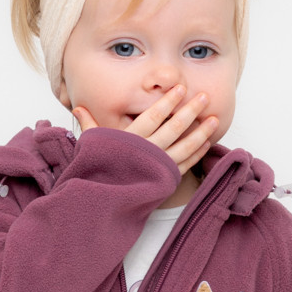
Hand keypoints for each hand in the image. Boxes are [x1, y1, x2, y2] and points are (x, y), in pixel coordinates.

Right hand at [72, 85, 218, 177]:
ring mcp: (159, 167)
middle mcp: (148, 152)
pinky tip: (206, 142)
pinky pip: (185, 164)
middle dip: (190, 111)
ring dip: (201, 132)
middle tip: (204, 96)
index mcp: (130, 140)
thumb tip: (77, 108)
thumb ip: (90, 125)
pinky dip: (197, 153)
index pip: (153, 115)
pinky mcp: (166, 180)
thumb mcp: (93, 146)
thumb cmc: (98, 171)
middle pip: (174, 128)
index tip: (180, 89)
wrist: (104, 202)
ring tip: (214, 118)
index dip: (168, 101)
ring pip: (185, 146)